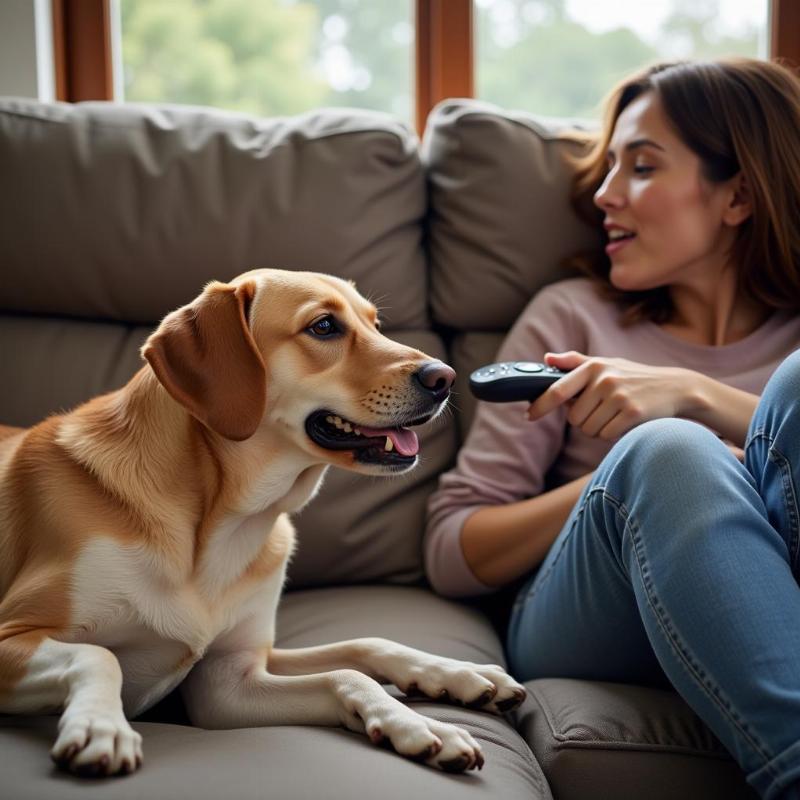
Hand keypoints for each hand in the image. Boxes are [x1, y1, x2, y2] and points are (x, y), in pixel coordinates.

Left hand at [527, 351, 693, 440]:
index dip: (540, 405)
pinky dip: (611, 434)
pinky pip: (606, 435)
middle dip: (583, 420)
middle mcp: (604, 379)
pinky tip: (624, 422)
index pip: (558, 389)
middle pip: (574, 418)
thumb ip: (575, 362)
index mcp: (593, 366)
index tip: (529, 415)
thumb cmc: (635, 377)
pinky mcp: (632, 413)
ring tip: (614, 414)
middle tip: (600, 411)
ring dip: (597, 429)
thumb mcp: (607, 363)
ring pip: (588, 429)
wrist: (676, 387)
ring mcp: (619, 396)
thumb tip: (547, 358)